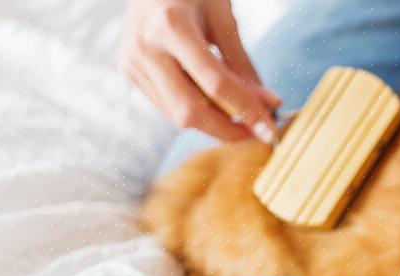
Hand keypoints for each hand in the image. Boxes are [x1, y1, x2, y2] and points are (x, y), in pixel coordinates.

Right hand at [120, 0, 280, 141]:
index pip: (215, 84)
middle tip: (256, 131)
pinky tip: (213, 101)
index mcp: (172, 27)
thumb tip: (267, 104)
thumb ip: (242, 65)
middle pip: (189, 111)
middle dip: (227, 130)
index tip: (269, 129)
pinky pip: (168, 106)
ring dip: (213, 123)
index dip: (246, 111)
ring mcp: (133, 63)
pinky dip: (196, 110)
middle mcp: (146, 48)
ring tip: (240, 115)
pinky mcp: (130, 72)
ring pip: (177, 115)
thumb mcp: (223, 19)